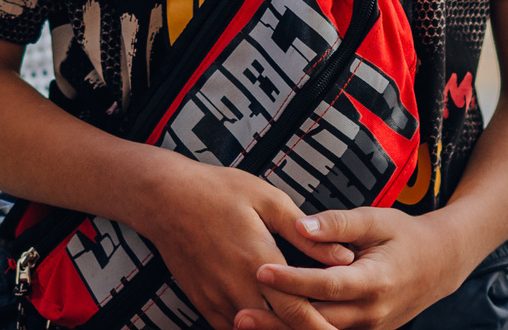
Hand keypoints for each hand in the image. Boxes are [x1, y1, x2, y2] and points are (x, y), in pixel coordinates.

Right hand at [126, 157, 351, 329]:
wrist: (164, 198)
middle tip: (325, 327)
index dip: (321, 327)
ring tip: (299, 324)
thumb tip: (344, 257)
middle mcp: (237, 288)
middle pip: (277, 329)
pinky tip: (267, 322)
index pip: (297, 311)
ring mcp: (217, 300)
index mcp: (258, 261)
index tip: (338, 328)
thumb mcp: (267, 199)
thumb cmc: (218, 191)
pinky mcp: (203, 303)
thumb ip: (306, 234)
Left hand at [237, 207, 468, 329]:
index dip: (292, 280)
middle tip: (240, 311)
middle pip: (318, 321)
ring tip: (246, 322)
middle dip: (277, 318)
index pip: (327, 284)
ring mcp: (369, 329)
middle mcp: (372, 313)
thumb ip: (338, 223)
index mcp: (376, 280)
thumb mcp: (377, 219)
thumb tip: (300, 226)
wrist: (440, 264)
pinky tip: (273, 325)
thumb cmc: (405, 236)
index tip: (260, 269)